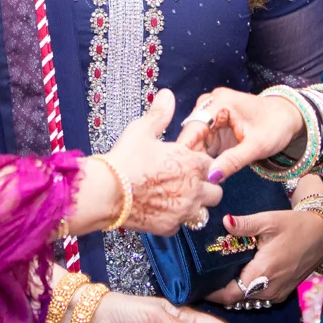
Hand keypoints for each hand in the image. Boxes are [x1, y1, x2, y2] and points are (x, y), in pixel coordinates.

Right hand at [103, 90, 223, 235]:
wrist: (106, 192)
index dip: (201, 163)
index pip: (212, 164)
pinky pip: (180, 225)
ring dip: (194, 206)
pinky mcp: (169, 227)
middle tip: (187, 182)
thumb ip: (160, 114)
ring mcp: (183, 211)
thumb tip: (167, 94)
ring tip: (176, 198)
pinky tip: (161, 210)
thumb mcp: (142, 130)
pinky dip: (174, 219)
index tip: (189, 162)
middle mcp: (194, 189)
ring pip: (202, 212)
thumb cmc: (126, 158)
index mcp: (192, 163)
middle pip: (216, 192)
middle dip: (206, 187)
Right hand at [177, 88, 307, 182]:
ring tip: (193, 183)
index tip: (179, 173)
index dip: (184, 150)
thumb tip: (211, 177)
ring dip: (194, 161)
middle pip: (191, 135)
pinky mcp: (213, 128)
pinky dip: (202, 160)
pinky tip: (201, 176)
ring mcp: (210, 116)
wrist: (287, 118)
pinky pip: (202, 145)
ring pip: (194, 142)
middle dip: (188, 158)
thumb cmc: (276, 126)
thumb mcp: (257, 146)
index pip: (193, 127)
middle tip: (187, 185)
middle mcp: (209, 105)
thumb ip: (233, 160)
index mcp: (219, 102)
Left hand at [204, 210, 322, 305]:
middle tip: (203, 277)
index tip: (197, 283)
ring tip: (218, 276)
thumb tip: (224, 221)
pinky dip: (247, 290)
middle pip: (236, 298)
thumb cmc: (295, 225)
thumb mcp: (269, 220)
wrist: (322, 233)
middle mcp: (270, 288)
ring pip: (247, 299)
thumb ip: (245, 224)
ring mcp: (278, 293)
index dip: (212, 293)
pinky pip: (258, 297)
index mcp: (263, 272)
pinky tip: (239, 275)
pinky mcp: (283, 292)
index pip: (230, 294)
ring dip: (233, 291)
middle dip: (219, 291)